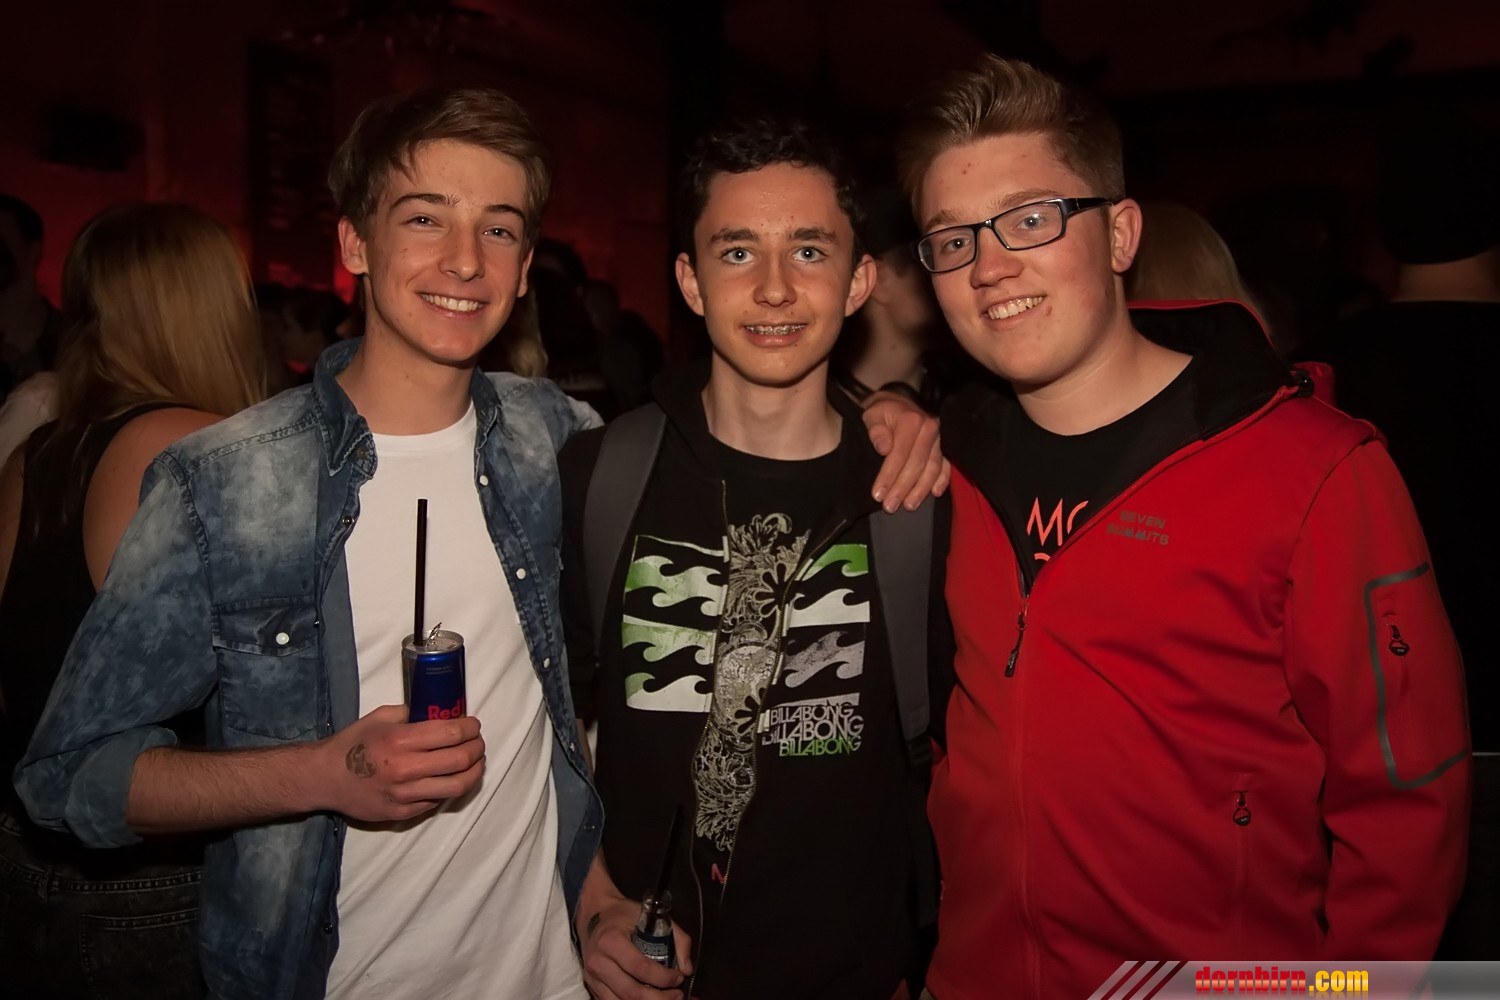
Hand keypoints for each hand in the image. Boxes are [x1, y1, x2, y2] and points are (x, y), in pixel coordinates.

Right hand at [318, 705, 484, 821]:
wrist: (325, 778)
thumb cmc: (352, 744)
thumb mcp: (379, 717)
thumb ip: (411, 712)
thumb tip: (440, 711)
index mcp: (400, 740)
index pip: (451, 734)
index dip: (470, 729)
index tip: (474, 725)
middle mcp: (405, 769)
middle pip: (460, 761)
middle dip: (477, 749)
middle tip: (478, 743)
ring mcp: (405, 795)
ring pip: (456, 786)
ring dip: (473, 772)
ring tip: (475, 763)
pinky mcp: (402, 813)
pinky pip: (437, 801)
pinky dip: (450, 788)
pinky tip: (451, 778)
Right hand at [579, 892, 693, 999]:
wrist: (593, 915)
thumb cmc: (624, 915)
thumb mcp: (651, 916)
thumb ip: (677, 938)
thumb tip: (687, 968)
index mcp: (611, 941)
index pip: (640, 968)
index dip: (663, 978)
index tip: (679, 977)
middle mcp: (598, 963)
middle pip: (631, 992)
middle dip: (659, 998)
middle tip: (678, 995)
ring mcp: (592, 978)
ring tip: (666, 999)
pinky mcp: (592, 987)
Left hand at [862, 393, 949, 511]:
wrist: (899, 404)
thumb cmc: (883, 413)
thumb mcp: (873, 415)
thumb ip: (876, 431)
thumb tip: (884, 448)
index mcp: (911, 421)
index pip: (899, 453)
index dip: (888, 475)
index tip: (878, 494)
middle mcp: (929, 429)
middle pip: (917, 464)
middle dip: (903, 488)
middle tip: (890, 506)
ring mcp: (939, 439)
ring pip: (932, 468)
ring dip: (921, 489)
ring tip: (909, 506)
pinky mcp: (944, 447)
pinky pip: (946, 466)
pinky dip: (942, 480)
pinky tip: (935, 493)